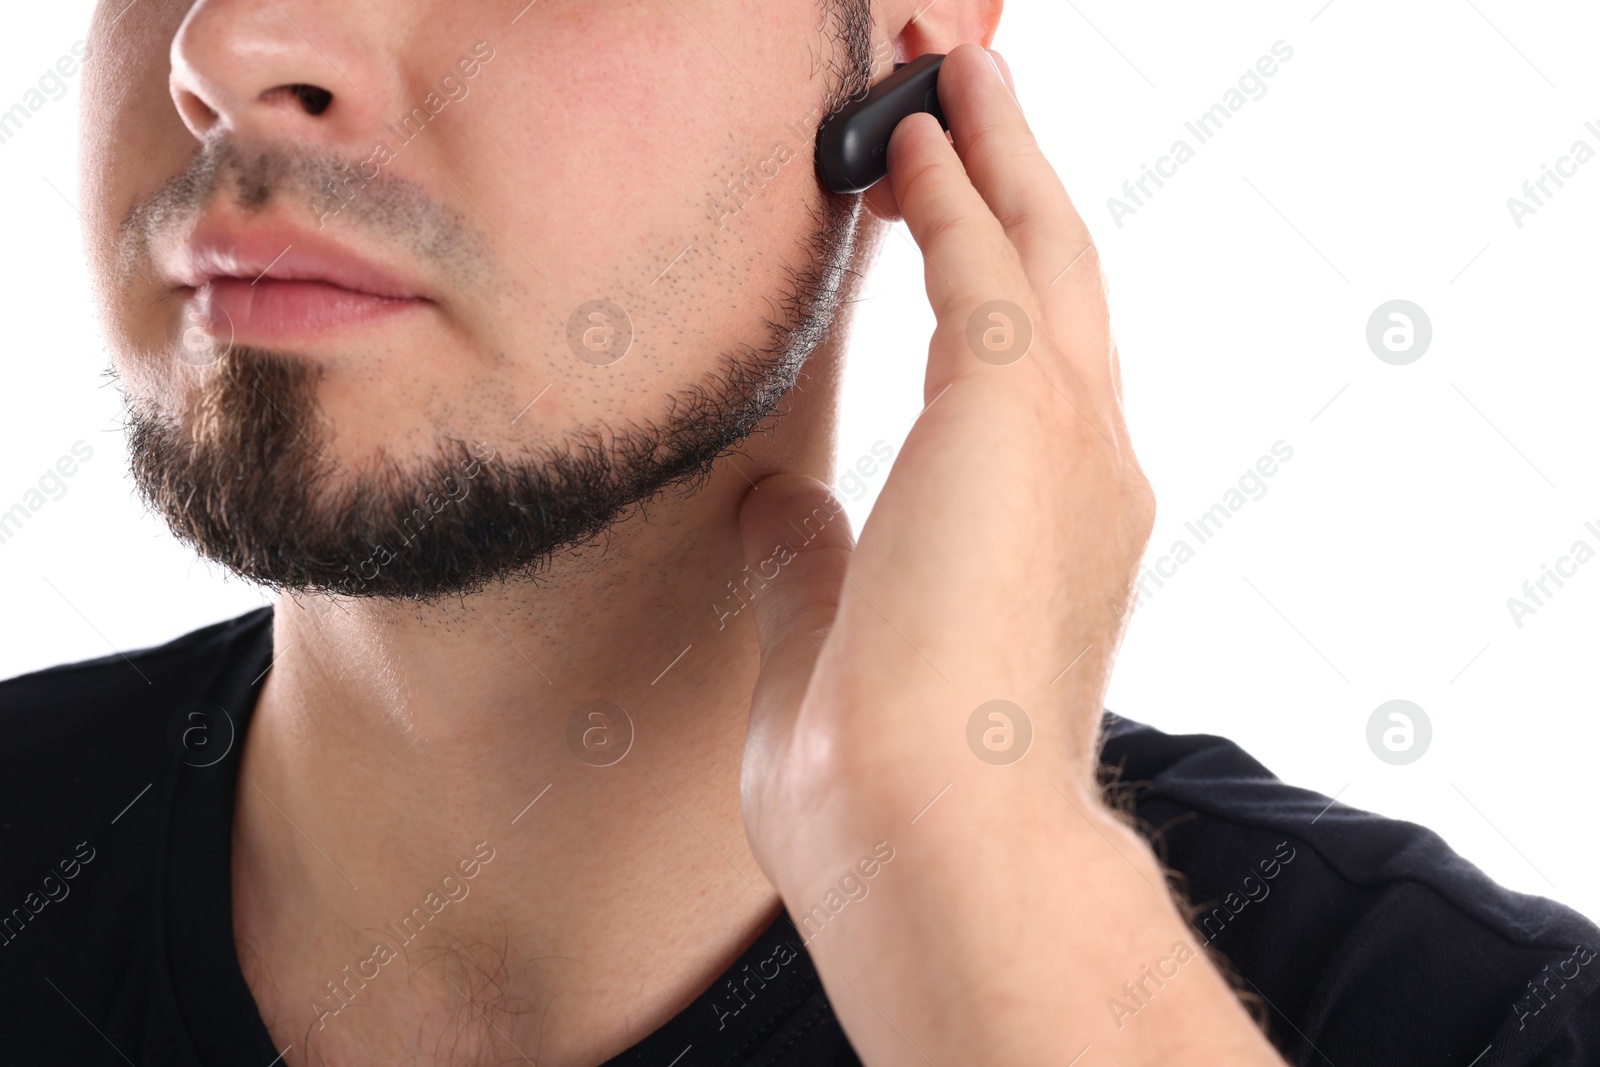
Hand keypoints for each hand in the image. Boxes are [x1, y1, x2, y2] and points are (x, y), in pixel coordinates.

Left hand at [734, 43, 1283, 1066]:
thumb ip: (811, 561)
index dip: (997, 282)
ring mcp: (1067, 435)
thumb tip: (776, 503)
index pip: (1032, 372)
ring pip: (1040, 250)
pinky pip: (981, 261)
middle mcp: (1087, 470)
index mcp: (1056, 532)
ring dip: (996, 155)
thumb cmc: (887, 778)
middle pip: (1060, 284)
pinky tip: (913, 132)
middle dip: (1019, 186)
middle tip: (980, 98)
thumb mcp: (835, 640)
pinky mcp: (1013, 410)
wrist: (929, 836)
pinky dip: (954, 185)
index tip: (955, 219)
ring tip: (958, 75)